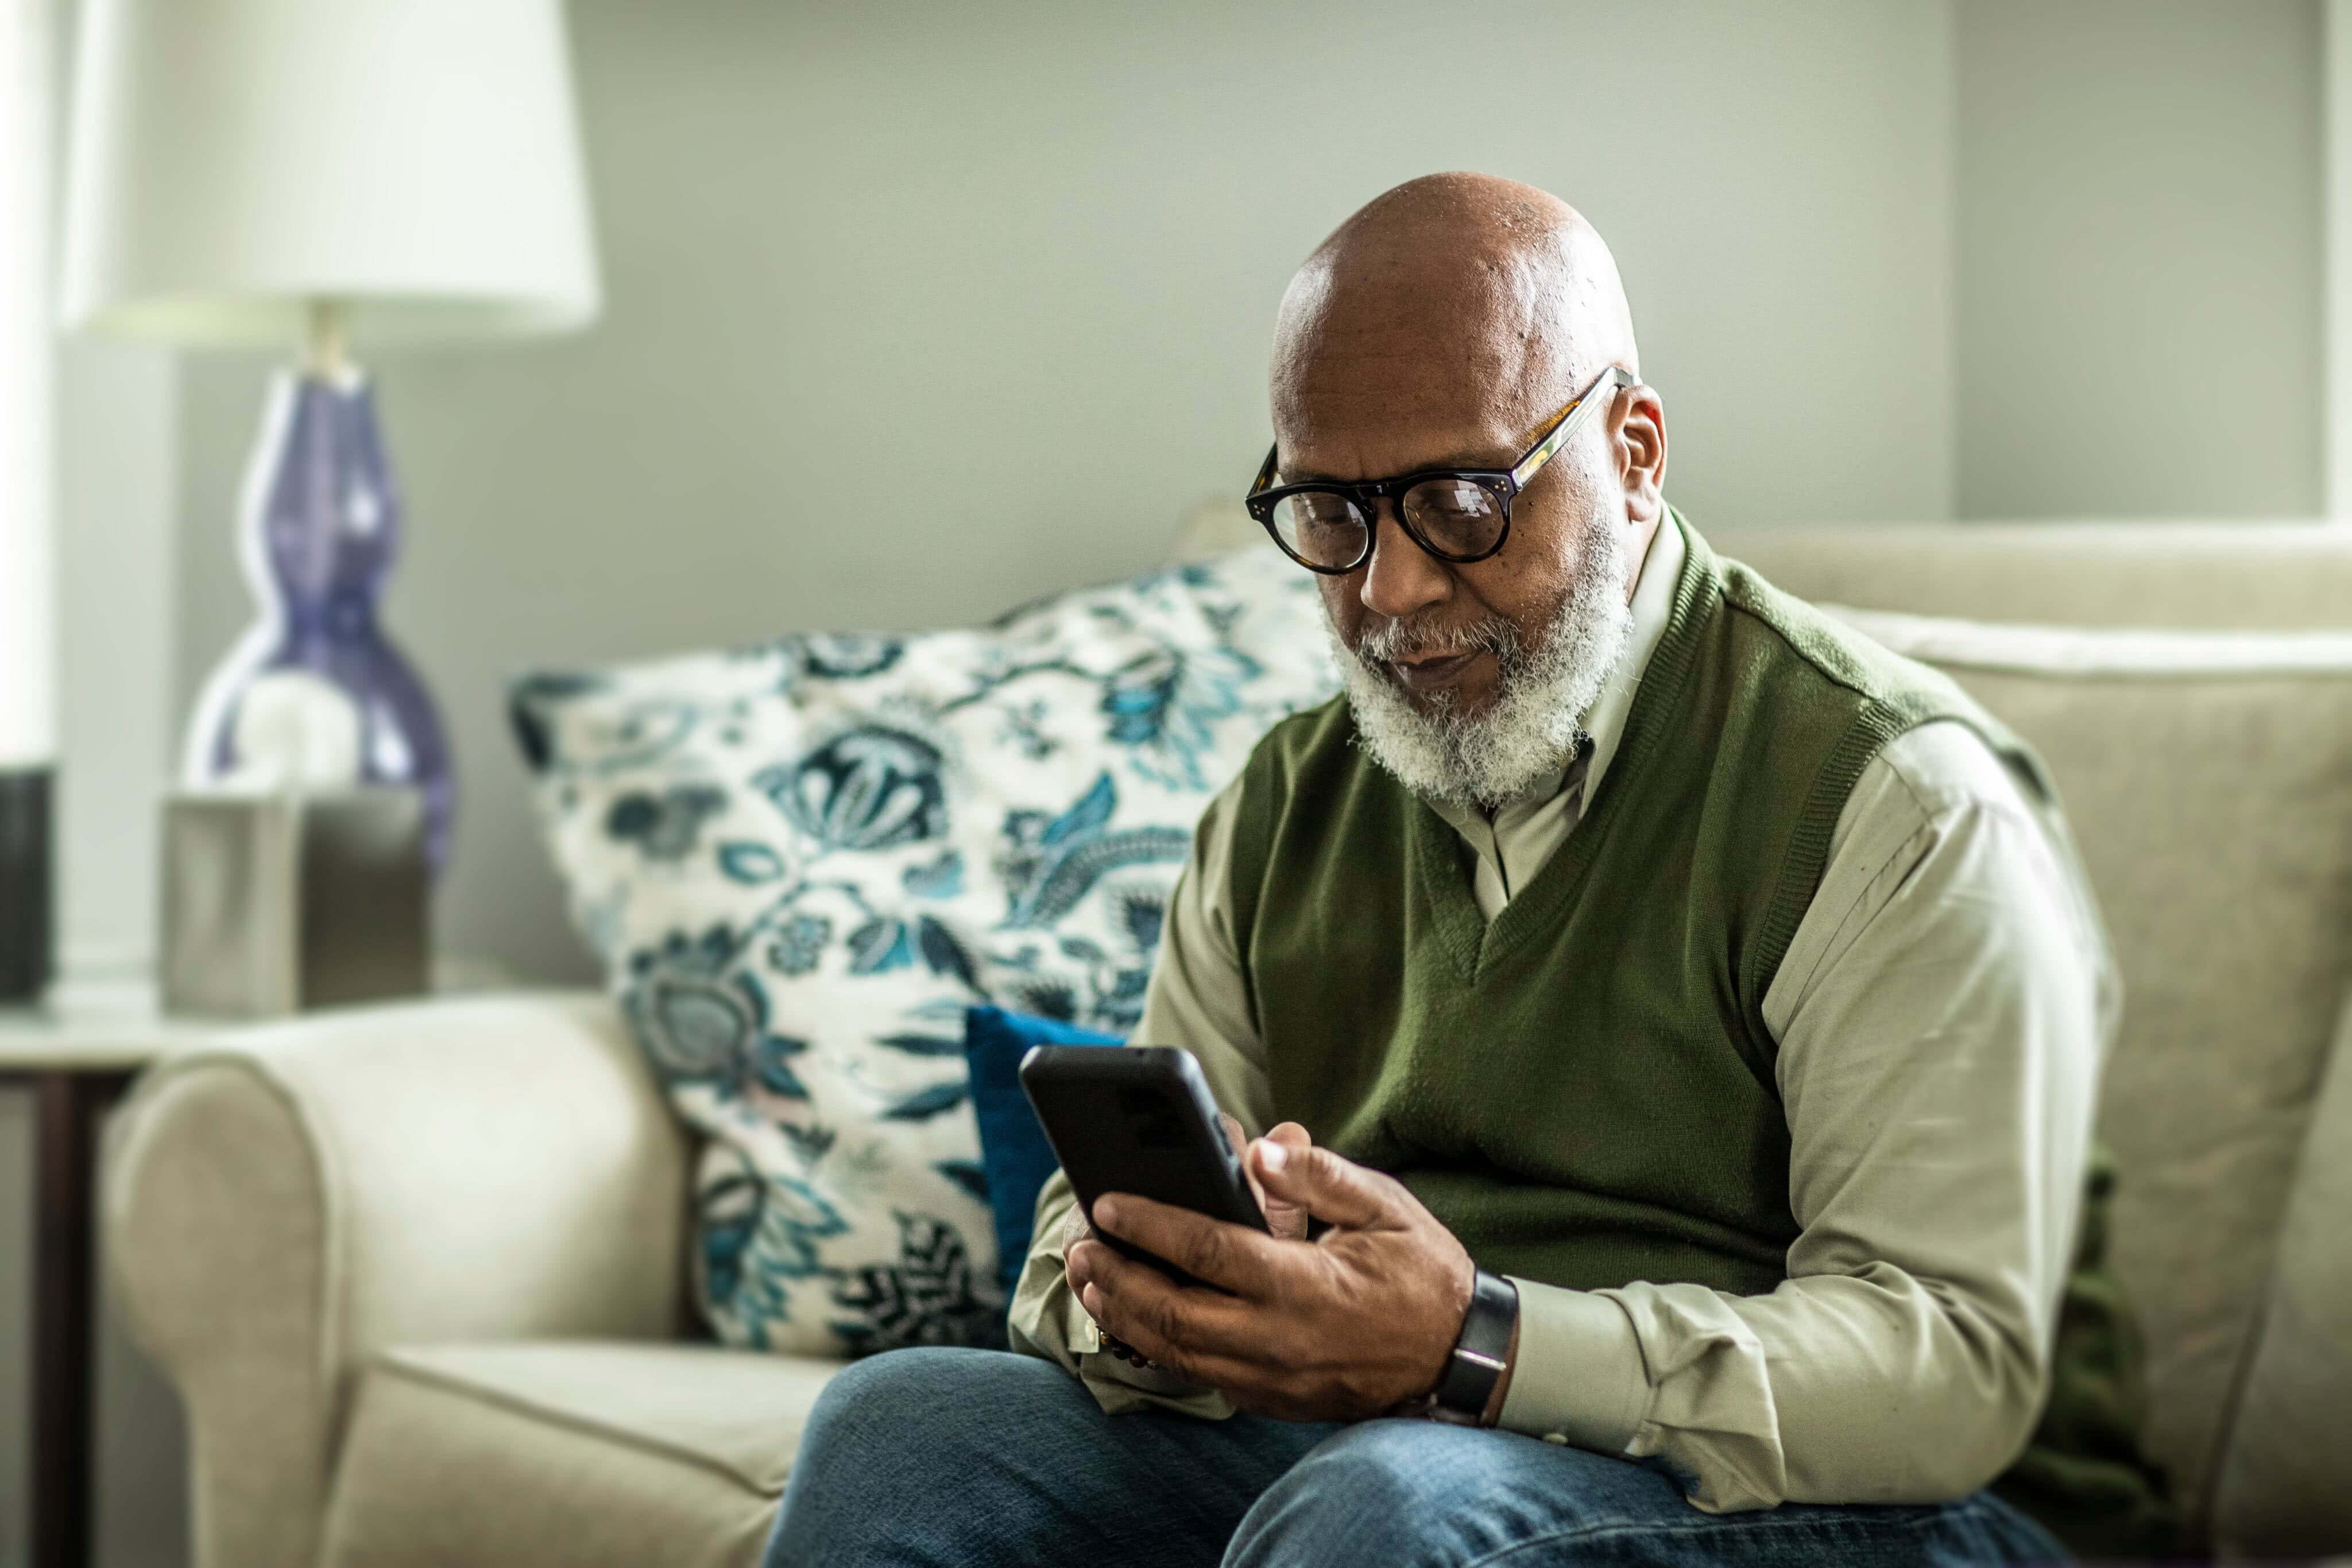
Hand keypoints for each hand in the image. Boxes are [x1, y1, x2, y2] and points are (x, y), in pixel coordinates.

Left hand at [1065, 1138, 1475, 1421]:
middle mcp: (1279, 1340)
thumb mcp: (1384, 1206)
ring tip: (1088, 1279)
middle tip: (1078, 1246)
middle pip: (1172, 1312)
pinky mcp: (1270, 1400)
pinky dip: (1157, 1345)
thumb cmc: (1420, 1271)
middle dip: (1115, 1277)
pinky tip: (1133, 1317)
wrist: (1459, 1357)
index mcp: (1304, 1285)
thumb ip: (1320, 1176)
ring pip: (1175, 1351)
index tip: (1106, 1202)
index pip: (1206, 1250)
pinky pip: (1199, 1373)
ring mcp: (1272, 1378)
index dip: (1149, 1224)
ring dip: (1123, 1315)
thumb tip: (1261, 1148)